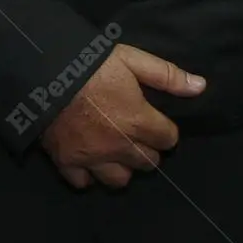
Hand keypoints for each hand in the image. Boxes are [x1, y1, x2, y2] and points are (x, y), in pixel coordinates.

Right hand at [40, 44, 203, 188]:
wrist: (40, 70)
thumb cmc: (88, 62)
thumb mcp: (130, 59)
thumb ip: (166, 75)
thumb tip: (201, 87)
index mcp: (139, 121)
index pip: (169, 139)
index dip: (162, 128)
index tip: (152, 119)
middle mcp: (120, 146)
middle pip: (148, 162)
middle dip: (145, 148)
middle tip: (133, 133)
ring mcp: (92, 157)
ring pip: (120, 179)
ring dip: (120, 167)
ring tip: (113, 151)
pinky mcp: (66, 161)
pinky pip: (84, 183)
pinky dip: (87, 174)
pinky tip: (87, 160)